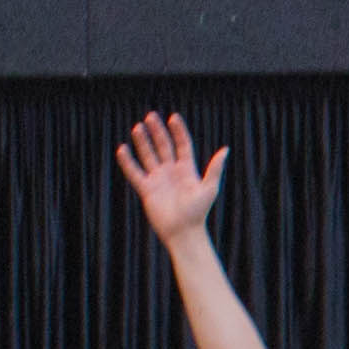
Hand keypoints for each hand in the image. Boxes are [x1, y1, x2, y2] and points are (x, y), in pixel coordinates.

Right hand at [114, 109, 224, 242]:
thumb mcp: (209, 188)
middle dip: (157, 132)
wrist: (183, 232)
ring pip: (148, 156)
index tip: (173, 117)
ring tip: (137, 127)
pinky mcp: (146, 189)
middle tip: (150, 116)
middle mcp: (172, 172)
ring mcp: (158, 179)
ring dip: (143, 142)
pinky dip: (128, 161)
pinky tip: (122, 149)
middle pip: (163, 146)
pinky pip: (134, 172)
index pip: (182, 145)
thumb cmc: (198, 212)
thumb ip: (215, 169)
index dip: (178, 131)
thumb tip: (225, 150)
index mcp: (187, 170)